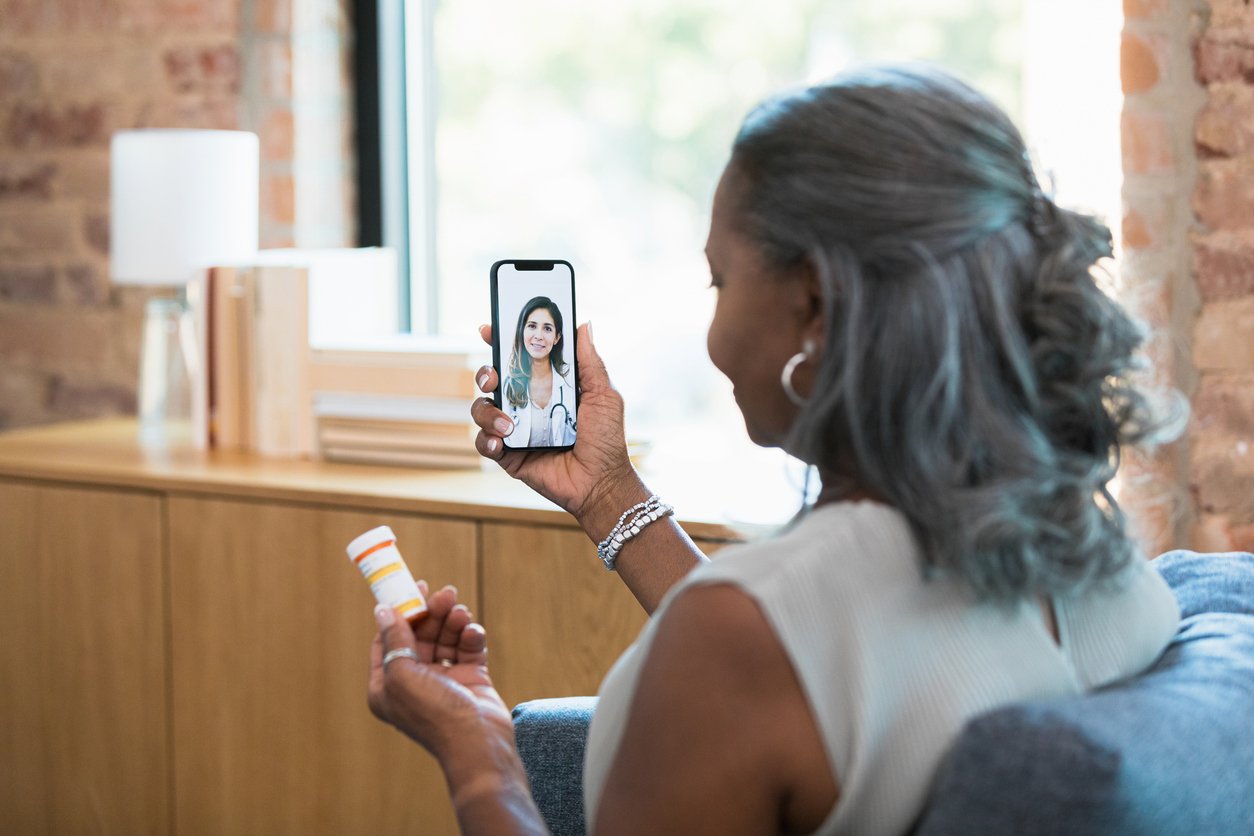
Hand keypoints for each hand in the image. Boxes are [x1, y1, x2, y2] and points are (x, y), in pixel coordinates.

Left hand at [367, 582, 511, 761]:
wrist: (478, 742)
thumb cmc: (434, 714)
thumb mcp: (402, 674)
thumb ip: (393, 639)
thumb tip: (383, 610)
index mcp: (388, 685)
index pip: (388, 640)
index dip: (399, 613)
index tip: (412, 589)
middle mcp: (414, 681)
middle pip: (420, 635)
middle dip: (432, 613)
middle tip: (445, 594)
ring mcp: (444, 680)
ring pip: (445, 639)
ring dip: (453, 623)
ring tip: (461, 613)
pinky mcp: (470, 679)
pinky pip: (468, 649)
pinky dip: (470, 637)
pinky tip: (473, 633)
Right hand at [471, 322, 640, 525]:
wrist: (601, 482)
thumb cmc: (606, 439)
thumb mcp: (603, 395)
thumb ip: (589, 361)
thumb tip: (584, 325)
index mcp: (547, 386)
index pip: (518, 359)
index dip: (500, 342)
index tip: (489, 330)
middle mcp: (526, 404)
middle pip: (493, 380)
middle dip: (485, 373)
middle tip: (493, 378)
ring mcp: (515, 430)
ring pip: (482, 409)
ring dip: (487, 411)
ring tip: (508, 424)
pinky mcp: (508, 455)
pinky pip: (484, 442)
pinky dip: (486, 440)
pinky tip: (501, 442)